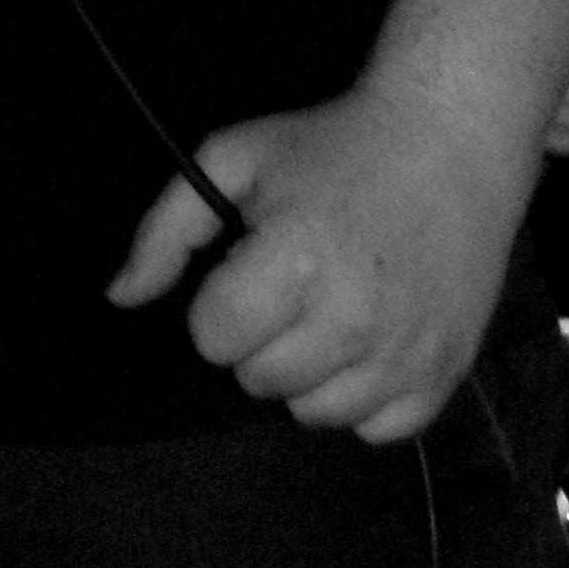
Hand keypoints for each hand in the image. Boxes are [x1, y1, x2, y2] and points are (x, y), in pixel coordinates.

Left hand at [105, 90, 526, 441]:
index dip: (221, 299)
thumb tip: (119, 297)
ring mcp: (404, 354)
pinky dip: (365, 395)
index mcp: (294, 262)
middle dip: (261, 334)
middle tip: (294, 281)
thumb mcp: (234, 159)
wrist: (449, 138)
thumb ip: (166, 230)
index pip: (213, 338)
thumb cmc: (332, 144)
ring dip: (309, 369)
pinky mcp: (443, 374)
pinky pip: (374, 428)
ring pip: (313, 413)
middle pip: (258, 380)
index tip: (252, 263)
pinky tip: (371, 338)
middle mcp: (351, 320)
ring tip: (331, 307)